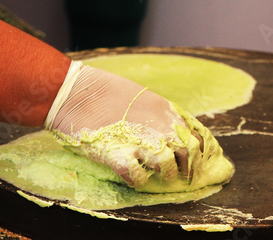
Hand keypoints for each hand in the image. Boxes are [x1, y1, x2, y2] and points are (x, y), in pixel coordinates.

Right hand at [45, 61, 201, 187]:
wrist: (72, 91)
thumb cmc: (103, 93)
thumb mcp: (141, 97)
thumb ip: (160, 115)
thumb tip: (177, 134)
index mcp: (163, 111)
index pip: (196, 135)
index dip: (200, 151)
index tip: (198, 160)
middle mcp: (155, 125)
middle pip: (188, 151)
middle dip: (189, 166)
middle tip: (184, 175)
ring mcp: (136, 140)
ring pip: (166, 164)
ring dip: (165, 173)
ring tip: (159, 175)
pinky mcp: (115, 154)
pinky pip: (136, 175)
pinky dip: (138, 179)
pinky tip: (135, 175)